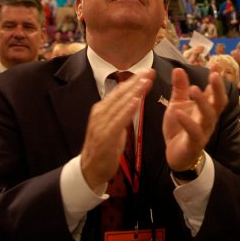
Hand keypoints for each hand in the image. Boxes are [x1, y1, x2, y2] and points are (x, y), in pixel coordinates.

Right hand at [81, 69, 154, 190]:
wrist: (90, 169)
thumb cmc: (104, 147)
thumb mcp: (114, 126)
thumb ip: (121, 112)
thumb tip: (132, 99)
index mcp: (103, 109)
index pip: (120, 91)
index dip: (134, 80)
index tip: (147, 70)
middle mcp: (100, 113)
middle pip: (121, 93)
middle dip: (136, 81)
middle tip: (149, 70)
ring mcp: (101, 124)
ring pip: (120, 104)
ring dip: (134, 91)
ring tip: (146, 81)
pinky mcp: (105, 136)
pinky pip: (118, 120)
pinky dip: (127, 110)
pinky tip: (136, 101)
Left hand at [163, 68, 227, 170]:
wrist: (176, 155)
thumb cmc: (180, 128)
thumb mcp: (177, 104)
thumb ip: (180, 88)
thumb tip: (178, 68)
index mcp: (205, 108)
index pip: (214, 90)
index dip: (216, 77)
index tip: (216, 62)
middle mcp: (208, 118)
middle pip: (219, 102)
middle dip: (218, 88)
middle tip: (214, 74)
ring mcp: (203, 131)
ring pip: (208, 116)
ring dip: (202, 102)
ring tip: (194, 88)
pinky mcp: (194, 143)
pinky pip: (194, 132)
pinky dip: (187, 122)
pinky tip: (178, 112)